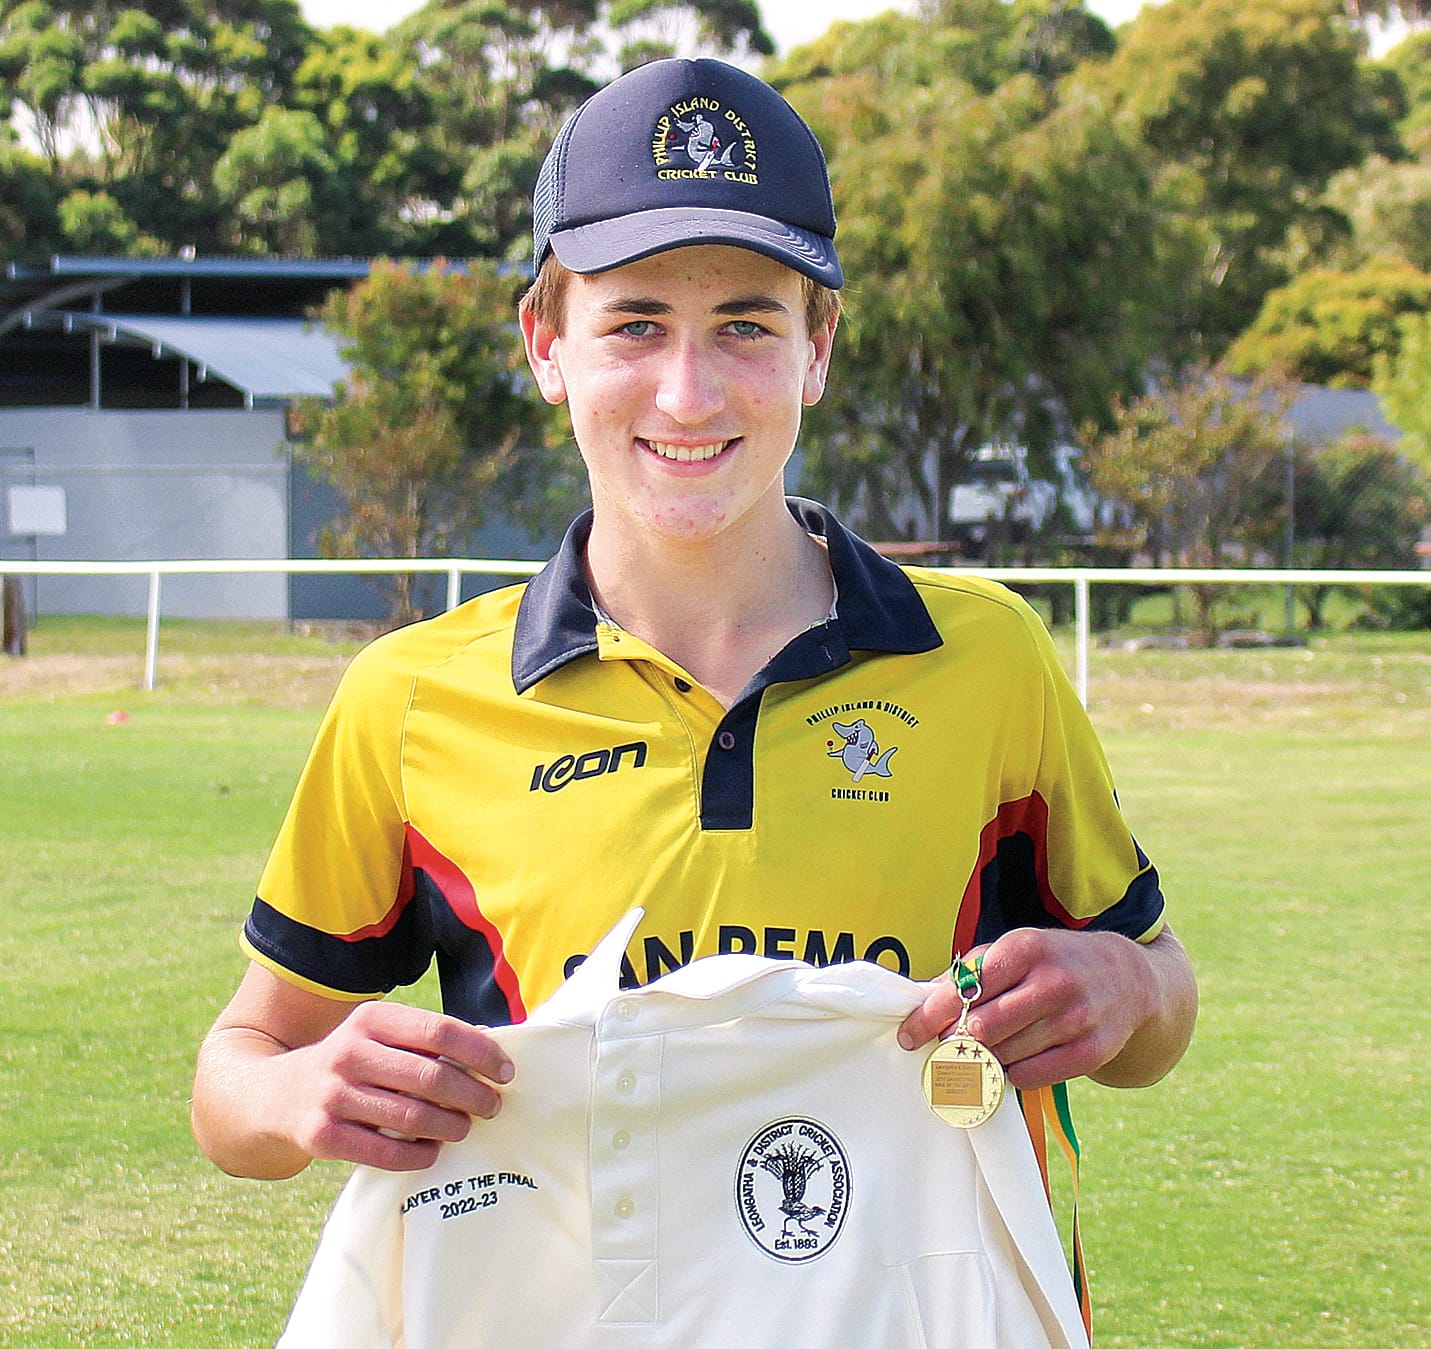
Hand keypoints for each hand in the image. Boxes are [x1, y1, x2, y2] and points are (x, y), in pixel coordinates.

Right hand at [274, 1001, 514, 1171]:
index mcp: (371, 1019)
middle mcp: (349, 1052)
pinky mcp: (321, 1136)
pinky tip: (432, 1151)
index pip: (440, 1030)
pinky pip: (385, 1152)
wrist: (277, 1094)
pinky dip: (418, 1155)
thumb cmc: (352, 1062)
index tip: (506, 1071)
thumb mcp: (380, 1035)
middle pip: (431, 1076)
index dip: (480, 1053)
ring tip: (465, 1128)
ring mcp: (332, 1095)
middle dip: (473, 1095)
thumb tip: (490, 1045)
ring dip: (451, 1126)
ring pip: (412, 1117)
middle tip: (492, 1106)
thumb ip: (427, 1039)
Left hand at [897, 927, 1191, 1090]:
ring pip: (1005, 1055)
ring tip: (976, 1057)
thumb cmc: (1052, 964)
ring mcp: (1076, 1018)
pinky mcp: (1092, 1052)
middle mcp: (1052, 981)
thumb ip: (969, 973)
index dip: (930, 1017)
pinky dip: (1011, 1076)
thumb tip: (920, 1002)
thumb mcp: (1014, 952)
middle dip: (955, 1043)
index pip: (966, 988)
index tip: (909, 1037)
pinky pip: (1031, 1076)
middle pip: (983, 1028)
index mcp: (1025, 948)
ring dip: (981, 1061)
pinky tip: (1009, 1065)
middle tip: (944, 1050)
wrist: (1126, 978)